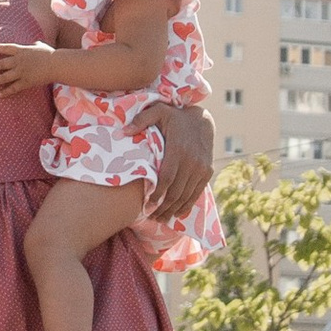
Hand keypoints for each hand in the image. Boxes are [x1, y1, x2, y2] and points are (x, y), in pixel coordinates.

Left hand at [0, 39, 59, 91]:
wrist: (56, 64)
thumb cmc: (50, 54)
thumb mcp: (40, 45)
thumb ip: (34, 45)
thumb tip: (34, 43)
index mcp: (21, 50)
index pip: (5, 48)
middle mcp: (18, 61)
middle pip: (1, 64)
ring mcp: (21, 72)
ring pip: (4, 77)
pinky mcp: (25, 82)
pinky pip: (13, 88)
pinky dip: (6, 92)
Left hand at [138, 105, 215, 224]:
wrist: (202, 119)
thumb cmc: (175, 116)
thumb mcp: (158, 111)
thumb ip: (141, 120)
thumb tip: (124, 131)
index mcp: (178, 149)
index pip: (166, 178)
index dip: (157, 194)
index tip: (147, 205)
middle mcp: (192, 161)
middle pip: (176, 191)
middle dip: (164, 207)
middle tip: (152, 218)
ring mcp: (201, 168)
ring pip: (186, 195)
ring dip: (174, 210)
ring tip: (162, 219)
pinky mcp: (207, 171)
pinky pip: (197, 192)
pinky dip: (188, 205)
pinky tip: (178, 214)